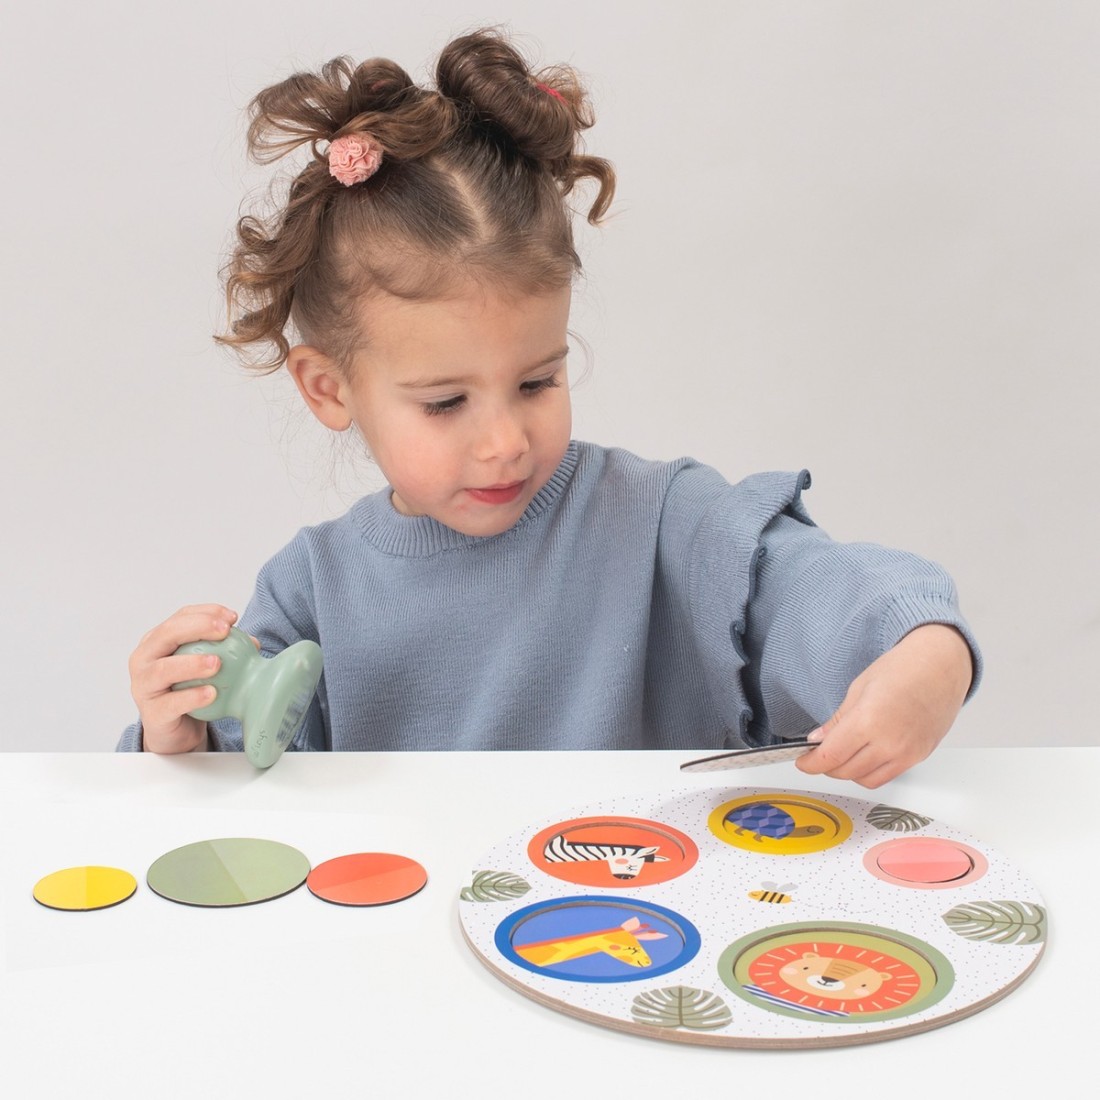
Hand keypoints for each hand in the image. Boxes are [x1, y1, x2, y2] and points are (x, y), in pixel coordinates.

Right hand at [128, 604, 240, 753]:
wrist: (176, 731)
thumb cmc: (188, 690)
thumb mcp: (205, 666)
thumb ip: (225, 651)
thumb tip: (252, 642)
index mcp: (157, 641)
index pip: (180, 617)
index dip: (205, 612)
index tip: (232, 618)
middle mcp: (144, 659)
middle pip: (166, 635)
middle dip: (197, 627)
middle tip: (224, 631)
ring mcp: (144, 687)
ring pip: (162, 670)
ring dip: (192, 663)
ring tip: (217, 663)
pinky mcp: (152, 714)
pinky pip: (171, 704)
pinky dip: (192, 697)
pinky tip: (212, 693)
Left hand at [794, 624, 973, 788]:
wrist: (941, 666)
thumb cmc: (903, 668)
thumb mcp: (858, 688)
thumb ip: (837, 720)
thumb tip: (818, 740)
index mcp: (868, 721)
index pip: (830, 757)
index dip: (810, 764)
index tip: (803, 761)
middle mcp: (889, 743)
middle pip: (845, 771)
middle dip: (826, 766)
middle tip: (818, 755)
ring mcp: (906, 753)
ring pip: (866, 779)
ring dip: (848, 772)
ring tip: (842, 755)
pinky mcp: (919, 757)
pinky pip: (887, 776)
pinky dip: (870, 772)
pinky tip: (864, 757)